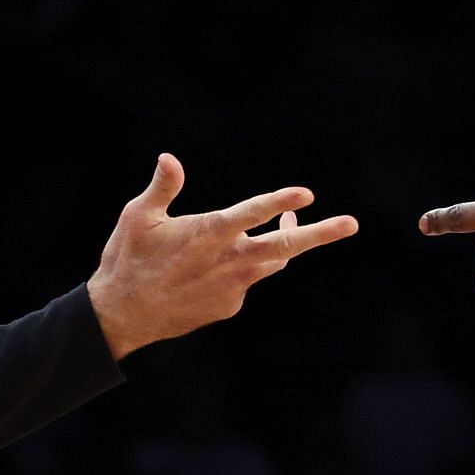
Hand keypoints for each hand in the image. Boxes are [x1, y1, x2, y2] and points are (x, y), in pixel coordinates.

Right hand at [88, 153, 358, 358]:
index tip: (306, 195)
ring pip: (272, 261)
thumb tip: (169, 158)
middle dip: (321, 234)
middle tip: (351, 224)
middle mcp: (228, 261)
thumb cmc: (128, 259)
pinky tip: (219, 263)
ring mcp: (233, 287)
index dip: (280, 203)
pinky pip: (247, 279)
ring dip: (286, 243)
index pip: (252, 214)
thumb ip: (163, 187)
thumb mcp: (138, 217)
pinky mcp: (230, 305)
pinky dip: (245, 265)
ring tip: (292, 225)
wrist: (122, 316)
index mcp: (208, 234)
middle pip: (285, 247)